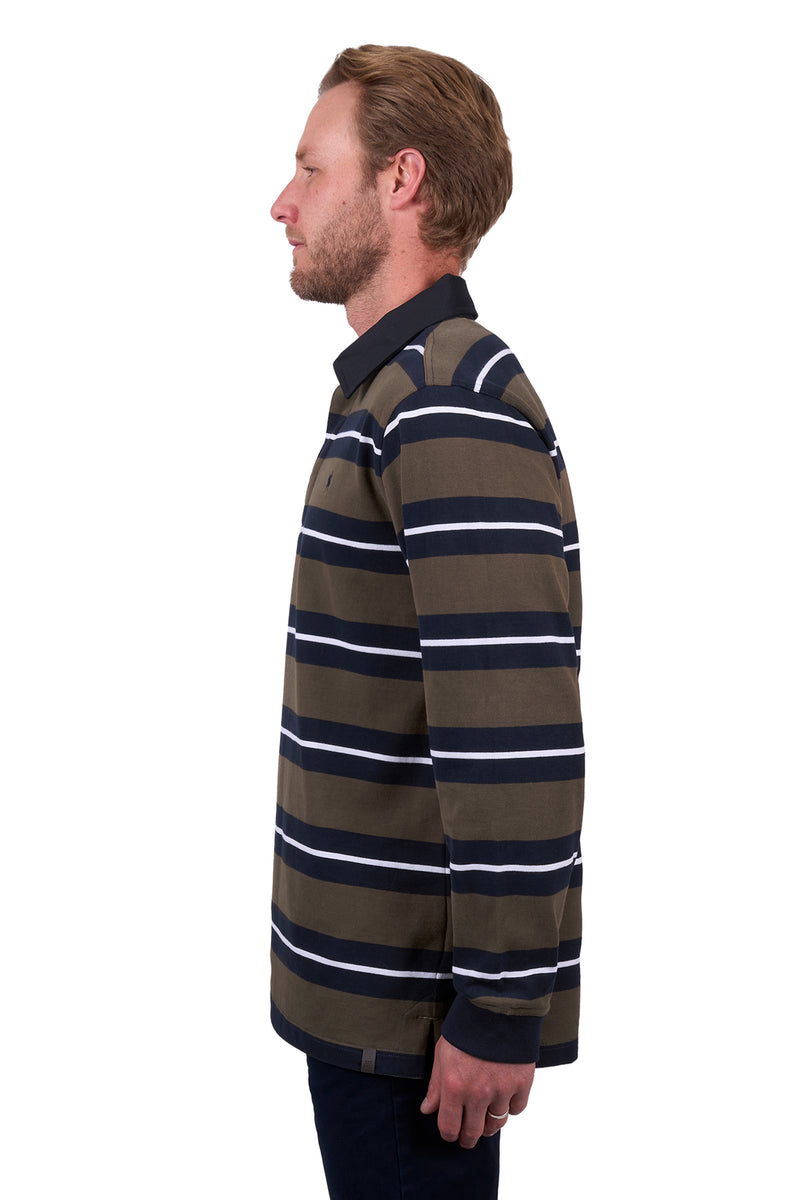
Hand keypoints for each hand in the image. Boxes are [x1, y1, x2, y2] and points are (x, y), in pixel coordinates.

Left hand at [420, 1036, 534, 1148]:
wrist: (497, 1006)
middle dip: (468, 1138)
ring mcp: (502, 1090)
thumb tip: (428, 1110)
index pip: (449, 1127)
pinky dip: (510, 1107)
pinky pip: (516, 1109)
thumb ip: (436, 1085)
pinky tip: (504, 1097)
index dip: (449, 1135)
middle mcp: (478, 1093)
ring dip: (490, 1124)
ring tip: (486, 1116)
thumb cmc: (466, 1028)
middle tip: (468, 1136)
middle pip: (474, 1133)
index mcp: (454, 1086)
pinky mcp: (522, 1083)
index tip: (451, 1134)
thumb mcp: (442, 1053)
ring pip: (496, 1124)